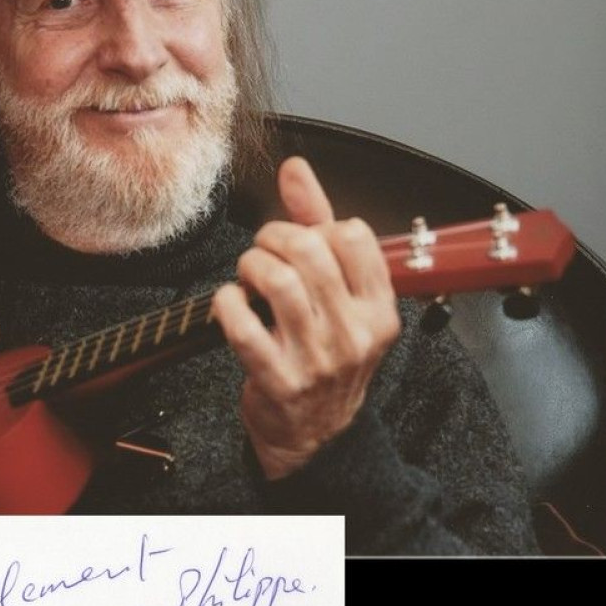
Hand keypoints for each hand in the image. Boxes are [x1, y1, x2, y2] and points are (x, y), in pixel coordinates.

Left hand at [211, 157, 399, 480]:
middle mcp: (355, 333)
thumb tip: (295, 168)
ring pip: (277, 282)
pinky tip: (229, 303)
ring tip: (247, 276)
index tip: (298, 241)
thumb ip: (318, 225)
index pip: (353, 236)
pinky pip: (243, 327)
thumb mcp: (338, 294)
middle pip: (310, 251)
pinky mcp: (278, 381)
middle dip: (272, 238)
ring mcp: (318, 360)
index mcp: (379, 308)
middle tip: (261, 251)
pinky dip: (226, 304)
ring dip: (249, 266)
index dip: (315, 226)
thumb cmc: (326, 355)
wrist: (316, 437)